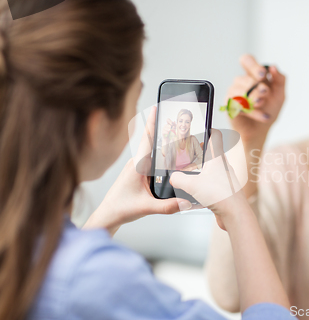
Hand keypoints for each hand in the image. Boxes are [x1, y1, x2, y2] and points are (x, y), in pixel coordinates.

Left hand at [84, 107, 191, 234]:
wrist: (107, 216)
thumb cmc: (120, 208)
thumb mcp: (147, 207)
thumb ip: (169, 206)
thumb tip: (186, 202)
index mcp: (137, 165)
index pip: (147, 139)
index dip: (153, 122)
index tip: (157, 108)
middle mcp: (136, 163)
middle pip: (152, 142)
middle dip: (164, 130)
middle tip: (176, 120)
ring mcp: (136, 168)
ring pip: (151, 151)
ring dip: (162, 144)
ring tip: (176, 137)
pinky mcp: (136, 174)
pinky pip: (150, 160)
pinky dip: (159, 156)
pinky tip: (168, 159)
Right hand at [169, 129, 246, 230]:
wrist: (235, 214)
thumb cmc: (220, 196)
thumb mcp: (192, 185)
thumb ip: (178, 179)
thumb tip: (173, 178)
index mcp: (217, 158)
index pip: (216, 136)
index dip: (209, 129)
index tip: (201, 128)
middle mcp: (224, 166)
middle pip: (213, 152)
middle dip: (200, 152)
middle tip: (189, 153)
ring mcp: (226, 178)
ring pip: (213, 168)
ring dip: (202, 168)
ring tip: (190, 172)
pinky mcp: (226, 190)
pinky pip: (214, 182)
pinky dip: (205, 183)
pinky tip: (197, 191)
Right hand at [226, 54, 285, 143]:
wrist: (262, 129)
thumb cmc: (269, 109)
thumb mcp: (279, 94)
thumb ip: (279, 79)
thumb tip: (274, 67)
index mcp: (253, 75)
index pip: (246, 60)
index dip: (253, 66)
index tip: (262, 75)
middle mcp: (241, 82)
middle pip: (244, 78)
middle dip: (257, 86)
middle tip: (265, 93)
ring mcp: (233, 93)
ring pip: (240, 91)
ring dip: (254, 99)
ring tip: (263, 105)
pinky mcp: (229, 105)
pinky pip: (239, 106)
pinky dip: (254, 112)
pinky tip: (263, 116)